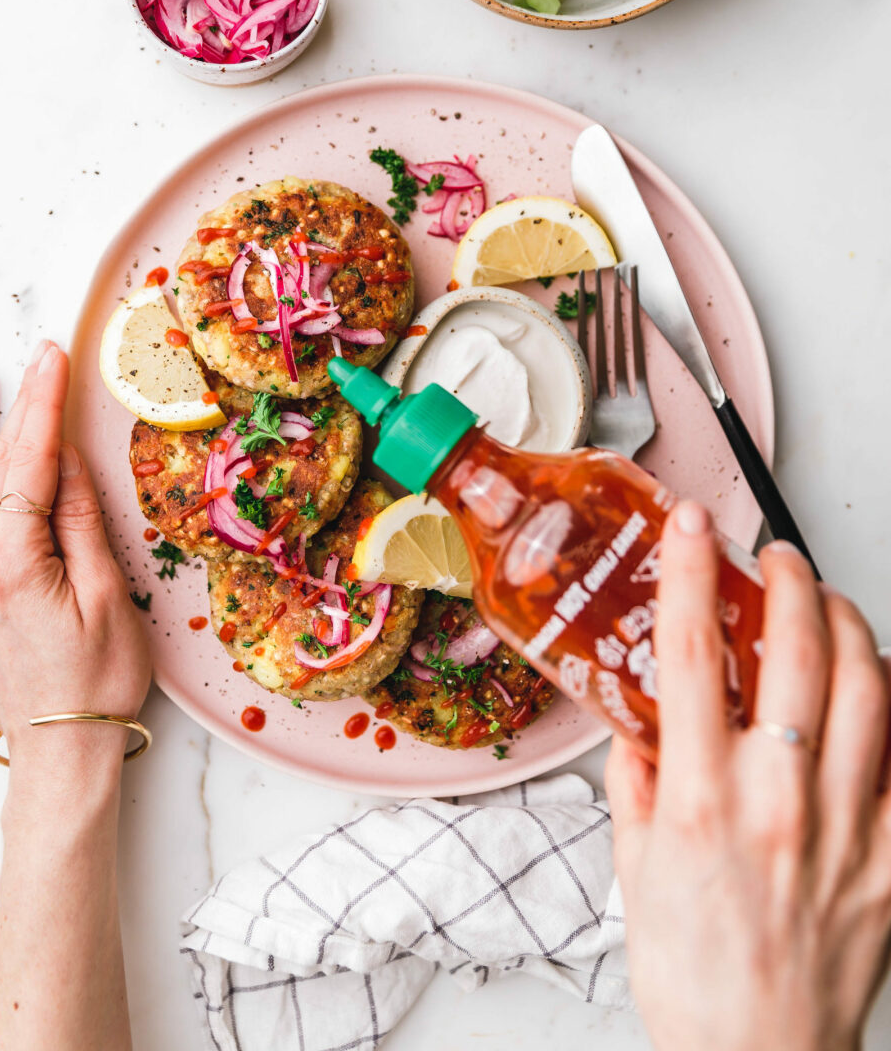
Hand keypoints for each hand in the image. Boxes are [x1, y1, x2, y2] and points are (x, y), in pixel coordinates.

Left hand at [0, 341, 150, 787]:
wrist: (60, 751)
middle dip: (8, 410)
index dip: (42, 407)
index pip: (28, 465)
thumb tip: (62, 460)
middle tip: (24, 361)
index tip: (51, 361)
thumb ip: (77, 522)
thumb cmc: (96, 681)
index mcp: (13, 566)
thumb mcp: (106, 596)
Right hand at [606, 502, 890, 1050]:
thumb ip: (634, 784)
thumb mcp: (634, 871)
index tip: (689, 524)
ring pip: (867, 689)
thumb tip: (636, 723)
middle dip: (787, 578)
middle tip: (774, 557)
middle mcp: (775, 800)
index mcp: (698, 798)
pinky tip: (876, 687)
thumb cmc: (693, 977)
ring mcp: (845, 826)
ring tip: (827, 606)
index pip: (694, 652)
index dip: (691, 572)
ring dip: (848, 625)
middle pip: (795, 651)